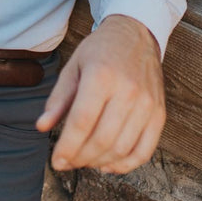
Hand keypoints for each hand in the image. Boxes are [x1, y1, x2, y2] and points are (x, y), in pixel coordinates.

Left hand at [36, 14, 164, 173]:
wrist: (136, 35)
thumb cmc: (100, 51)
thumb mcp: (73, 66)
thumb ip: (58, 98)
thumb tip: (41, 126)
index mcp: (102, 75)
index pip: (81, 122)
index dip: (67, 147)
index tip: (55, 162)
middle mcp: (127, 90)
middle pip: (101, 140)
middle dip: (80, 158)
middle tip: (68, 162)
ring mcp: (147, 104)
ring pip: (121, 149)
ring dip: (98, 162)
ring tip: (83, 161)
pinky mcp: (159, 114)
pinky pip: (144, 151)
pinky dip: (125, 165)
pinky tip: (107, 164)